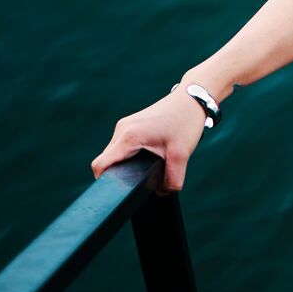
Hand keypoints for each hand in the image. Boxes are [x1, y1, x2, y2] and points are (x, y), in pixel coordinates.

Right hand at [90, 89, 208, 193]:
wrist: (192, 98)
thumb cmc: (186, 122)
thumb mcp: (182, 155)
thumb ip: (172, 180)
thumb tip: (162, 192)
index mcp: (129, 136)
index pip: (101, 164)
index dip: (104, 181)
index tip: (118, 190)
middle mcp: (122, 129)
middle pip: (106, 160)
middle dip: (119, 174)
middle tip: (139, 182)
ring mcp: (125, 126)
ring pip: (114, 153)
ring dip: (125, 164)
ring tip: (146, 168)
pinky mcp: (131, 125)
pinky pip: (122, 146)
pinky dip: (130, 155)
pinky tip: (147, 158)